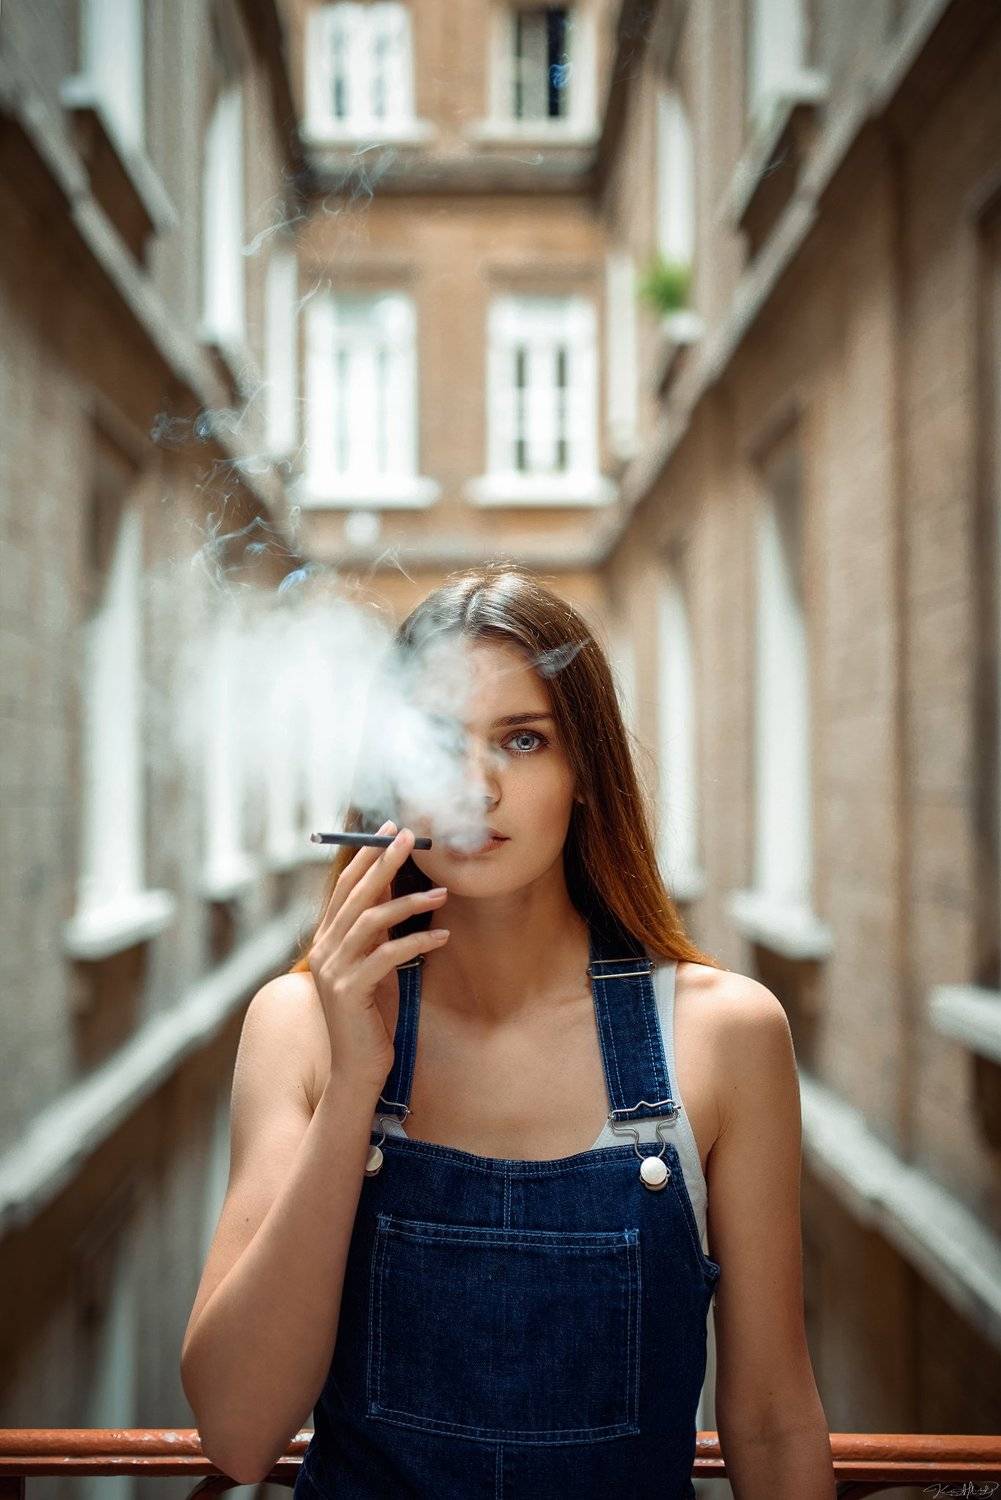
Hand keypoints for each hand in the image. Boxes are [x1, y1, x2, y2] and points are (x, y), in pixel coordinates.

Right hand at [307, 821, 449, 1091]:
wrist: (356, 1069)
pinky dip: (418, 941)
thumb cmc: (370, 1017)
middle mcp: (325, 951)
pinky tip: (442, 936)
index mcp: (327, 941)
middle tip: (410, 837)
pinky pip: (388, 955)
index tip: (390, 831)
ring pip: (371, 920)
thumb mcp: (373, 965)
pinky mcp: (351, 991)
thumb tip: (395, 891)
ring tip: (442, 892)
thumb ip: (376, 933)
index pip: (344, 887)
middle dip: (384, 862)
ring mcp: (334, 971)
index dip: (366, 857)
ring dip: (410, 902)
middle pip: (355, 895)